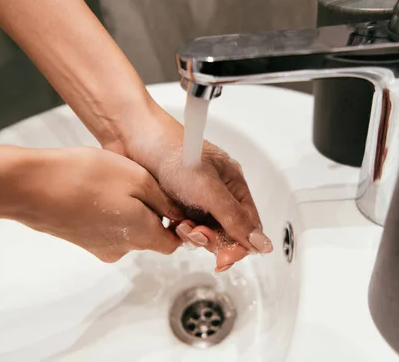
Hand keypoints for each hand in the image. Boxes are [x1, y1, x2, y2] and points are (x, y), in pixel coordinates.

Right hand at [18, 147, 182, 262]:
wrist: (32, 186)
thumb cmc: (85, 177)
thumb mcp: (137, 179)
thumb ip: (163, 201)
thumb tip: (179, 215)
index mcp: (141, 236)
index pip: (172, 243)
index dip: (178, 225)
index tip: (173, 201)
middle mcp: (121, 249)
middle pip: (149, 235)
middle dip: (151, 212)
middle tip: (140, 181)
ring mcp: (98, 247)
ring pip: (127, 230)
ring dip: (128, 209)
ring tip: (114, 182)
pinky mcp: (80, 239)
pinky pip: (105, 227)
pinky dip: (107, 211)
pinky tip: (95, 189)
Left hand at [114, 107, 273, 270]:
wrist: (134, 139)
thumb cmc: (174, 152)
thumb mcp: (209, 188)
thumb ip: (234, 218)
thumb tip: (263, 245)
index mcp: (233, 185)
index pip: (247, 226)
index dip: (238, 245)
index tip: (223, 259)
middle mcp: (217, 194)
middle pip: (225, 234)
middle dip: (210, 239)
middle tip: (194, 231)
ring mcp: (195, 200)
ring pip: (202, 234)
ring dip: (191, 234)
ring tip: (178, 222)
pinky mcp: (174, 205)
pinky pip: (181, 231)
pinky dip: (175, 231)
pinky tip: (167, 222)